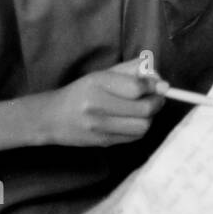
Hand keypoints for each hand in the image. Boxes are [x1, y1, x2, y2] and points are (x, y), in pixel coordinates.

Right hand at [42, 57, 165, 146]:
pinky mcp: (102, 142)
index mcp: (98, 83)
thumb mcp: (103, 74)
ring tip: (145, 110)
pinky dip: (140, 128)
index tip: (157, 85)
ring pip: (142, 126)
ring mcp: (99, 127)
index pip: (137, 88)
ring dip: (150, 117)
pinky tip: (133, 120)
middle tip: (157, 98)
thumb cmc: (82, 92)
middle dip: (157, 102)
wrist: (52, 117)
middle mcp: (97, 106)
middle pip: (144, 109)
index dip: (153, 86)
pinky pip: (134, 137)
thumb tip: (159, 78)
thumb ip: (132, 71)